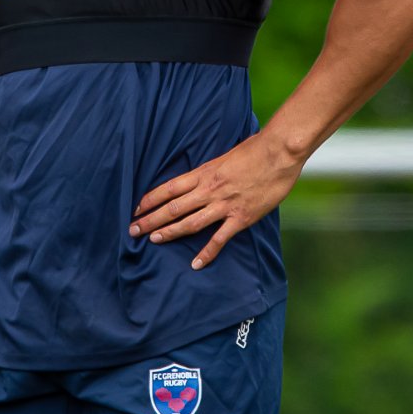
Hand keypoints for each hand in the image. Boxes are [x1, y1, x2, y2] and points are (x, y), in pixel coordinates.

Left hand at [129, 133, 302, 270]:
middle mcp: (209, 190)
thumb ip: (210, 171)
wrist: (279, 152)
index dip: (150, 200)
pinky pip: (219, 239)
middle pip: (173, 207)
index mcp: (204, 173)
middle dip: (150, 219)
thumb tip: (199, 179)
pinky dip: (206, 253)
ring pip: (189, 222)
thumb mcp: (224, 156)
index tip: (136, 209)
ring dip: (169, 232)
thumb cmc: (255, 149)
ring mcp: (224, 205)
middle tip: (132, 229)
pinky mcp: (241, 218)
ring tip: (152, 240)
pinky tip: (195, 264)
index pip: (168, 188)